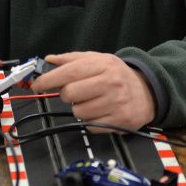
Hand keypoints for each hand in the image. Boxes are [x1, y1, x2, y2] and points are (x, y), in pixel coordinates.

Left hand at [29, 52, 155, 132]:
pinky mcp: (119, 122)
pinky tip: (100, 111)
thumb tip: (48, 60)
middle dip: (66, 95)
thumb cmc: (117, 75)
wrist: (148, 92)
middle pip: (70, 94)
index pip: (69, 72)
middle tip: (74, 92)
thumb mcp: (98, 59)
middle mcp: (111, 83)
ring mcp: (116, 104)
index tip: (37, 85)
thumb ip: (72, 59)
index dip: (48, 79)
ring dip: (79, 109)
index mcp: (103, 65)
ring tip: (91, 101)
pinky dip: (90, 121)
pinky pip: (90, 126)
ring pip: (78, 112)